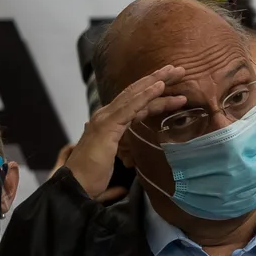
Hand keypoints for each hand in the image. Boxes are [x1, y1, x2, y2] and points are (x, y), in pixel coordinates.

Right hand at [62, 67, 185, 197]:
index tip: (174, 86)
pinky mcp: (107, 126)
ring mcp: (105, 118)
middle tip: (180, 69)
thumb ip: (123, 151)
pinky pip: (130, 107)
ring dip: (156, 81)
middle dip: (158, 79)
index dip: (155, 93)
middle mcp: (106, 115)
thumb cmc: (92, 176)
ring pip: (135, 95)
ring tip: (174, 71)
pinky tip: (159, 87)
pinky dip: (145, 95)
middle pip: (137, 93)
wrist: (75, 186)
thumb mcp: (115, 158)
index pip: (136, 103)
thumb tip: (131, 159)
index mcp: (109, 121)